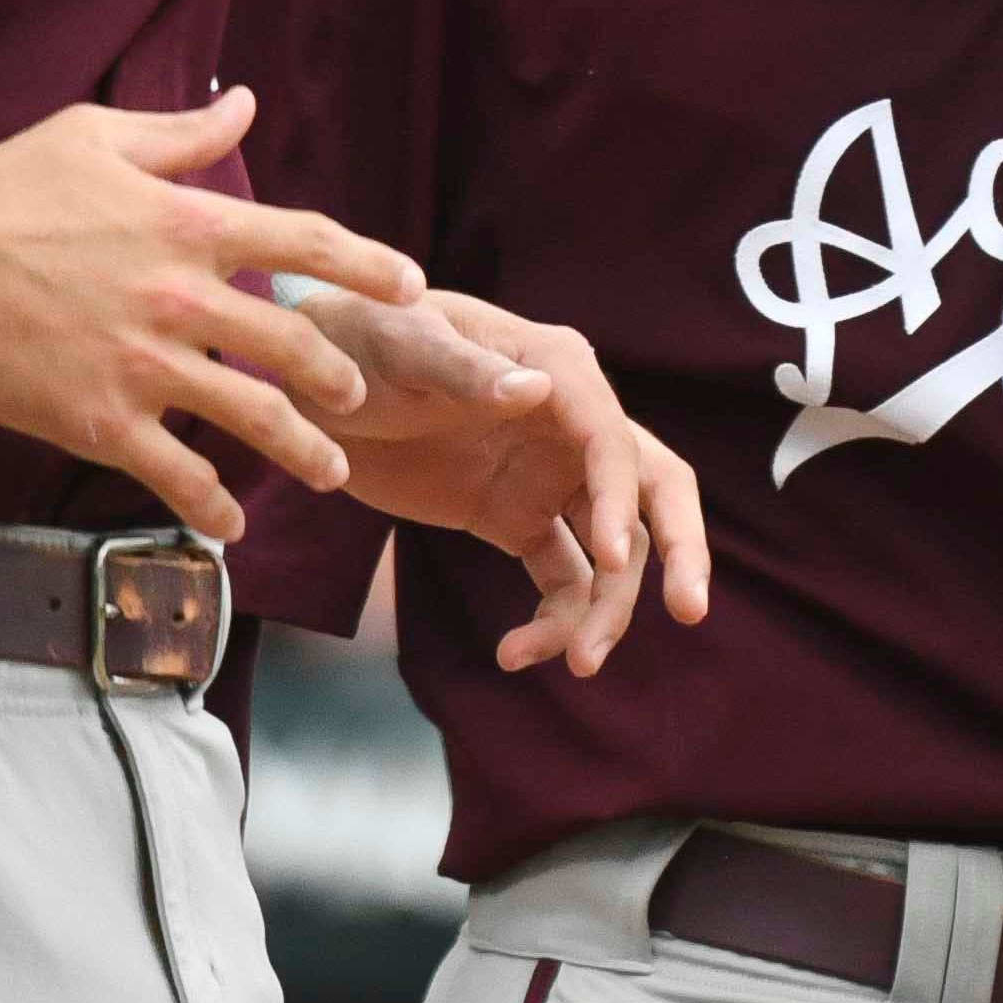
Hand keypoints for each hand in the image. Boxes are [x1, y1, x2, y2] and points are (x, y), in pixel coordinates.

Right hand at [0, 90, 420, 540]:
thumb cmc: (2, 186)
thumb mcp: (100, 137)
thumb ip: (184, 133)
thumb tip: (246, 103)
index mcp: (189, 222)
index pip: (307, 242)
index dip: (369, 266)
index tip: (411, 288)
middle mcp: (181, 295)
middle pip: (296, 342)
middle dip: (341, 375)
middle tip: (358, 397)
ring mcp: (142, 364)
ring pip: (252, 416)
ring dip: (301, 450)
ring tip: (331, 472)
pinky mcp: (98, 418)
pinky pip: (173, 473)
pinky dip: (210, 504)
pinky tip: (231, 525)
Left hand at [293, 286, 711, 675]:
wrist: (310, 385)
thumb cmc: (358, 339)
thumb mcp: (402, 346)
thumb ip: (464, 370)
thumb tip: (535, 391)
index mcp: (557, 368)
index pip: (612, 436)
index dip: (619, 495)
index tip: (613, 560)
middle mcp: (570, 423)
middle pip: (650, 488)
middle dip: (680, 548)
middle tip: (691, 610)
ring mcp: (549, 476)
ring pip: (612, 549)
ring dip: (607, 608)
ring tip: (580, 663)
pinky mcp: (517, 517)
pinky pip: (561, 577)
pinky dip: (554, 622)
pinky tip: (515, 655)